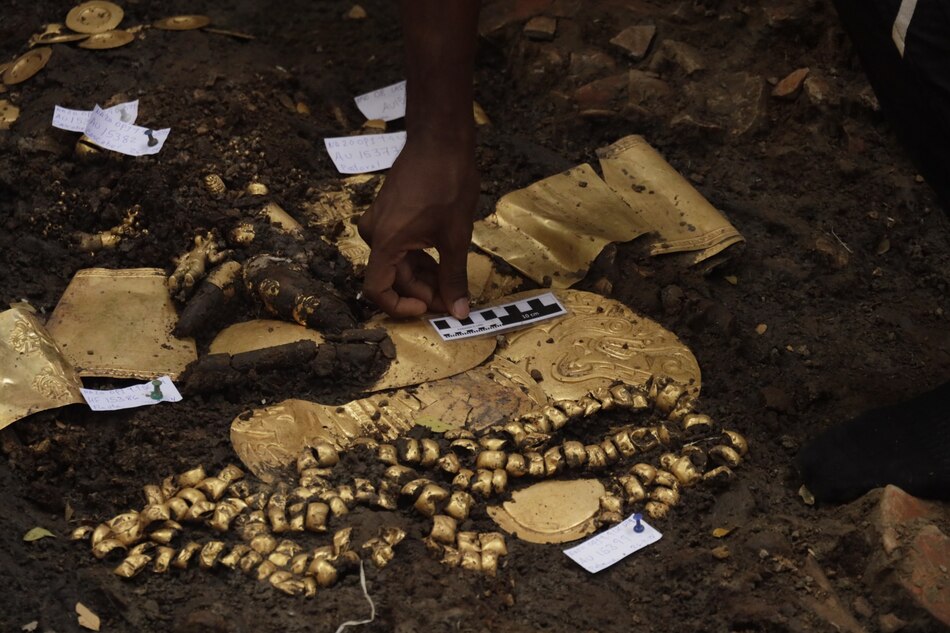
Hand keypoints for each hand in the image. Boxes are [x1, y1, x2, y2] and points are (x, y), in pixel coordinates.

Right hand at [358, 137, 477, 318]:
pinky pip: (399, 246)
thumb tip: (458, 311)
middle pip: (393, 278)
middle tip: (455, 299)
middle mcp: (375, 233)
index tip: (429, 308)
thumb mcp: (456, 236)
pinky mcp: (388, 214)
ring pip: (397, 263)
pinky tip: (444, 261)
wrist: (440, 139)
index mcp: (385, 241)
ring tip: (453, 281)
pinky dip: (419, 258)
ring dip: (423, 277)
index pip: (377, 290)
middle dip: (423, 292)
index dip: (402, 307)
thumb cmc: (447, 182)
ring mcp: (380, 222)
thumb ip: (454, 277)